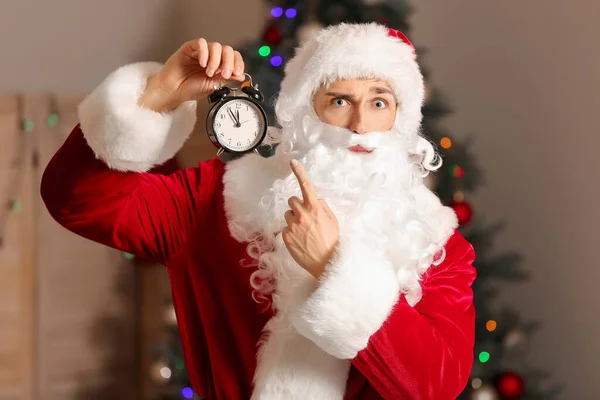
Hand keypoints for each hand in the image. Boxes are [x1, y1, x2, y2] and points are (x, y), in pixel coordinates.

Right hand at [138, 38, 245, 111]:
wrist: (173, 91)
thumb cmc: (190, 88)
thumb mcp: (213, 86)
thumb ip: (227, 79)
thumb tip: (242, 76)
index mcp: (219, 65)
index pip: (234, 57)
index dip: (238, 63)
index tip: (237, 72)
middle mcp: (212, 57)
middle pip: (227, 50)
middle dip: (229, 63)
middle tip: (224, 74)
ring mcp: (201, 52)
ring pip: (216, 46)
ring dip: (216, 61)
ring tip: (209, 72)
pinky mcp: (189, 48)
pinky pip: (201, 43)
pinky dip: (204, 53)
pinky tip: (202, 64)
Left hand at [282, 160, 339, 278]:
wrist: (325, 262)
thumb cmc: (331, 240)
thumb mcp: (332, 220)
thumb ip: (322, 207)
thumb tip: (315, 200)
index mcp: (315, 208)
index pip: (306, 185)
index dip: (299, 172)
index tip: (293, 162)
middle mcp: (302, 214)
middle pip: (292, 200)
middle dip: (297, 206)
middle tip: (306, 218)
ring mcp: (292, 225)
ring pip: (288, 214)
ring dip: (294, 219)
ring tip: (304, 232)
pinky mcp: (285, 235)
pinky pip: (285, 228)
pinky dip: (291, 232)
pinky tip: (300, 240)